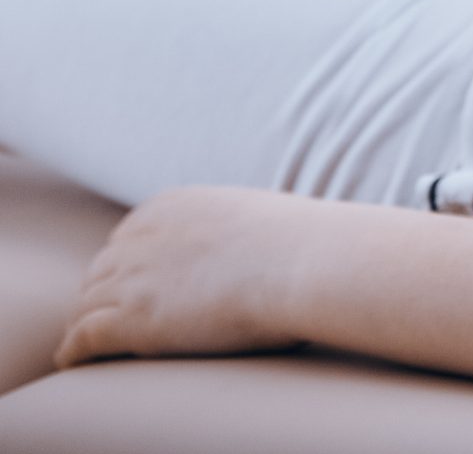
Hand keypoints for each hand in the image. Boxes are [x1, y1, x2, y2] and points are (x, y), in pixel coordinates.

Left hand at [54, 186, 315, 367]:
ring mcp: (130, 279)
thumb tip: (251, 241)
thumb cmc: (300, 243)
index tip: (132, 286)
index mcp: (168, 207)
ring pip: (85, 305)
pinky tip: (73, 362)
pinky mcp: (128, 320)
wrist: (303, 262)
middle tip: (109, 318)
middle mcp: (140, 238)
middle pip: (100, 271)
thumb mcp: (253, 214)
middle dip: (101, 294)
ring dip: (86, 324)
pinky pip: (81, 338)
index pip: (126, 238)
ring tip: (89, 345)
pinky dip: (73, 352)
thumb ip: (229, 225)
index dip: (126, 266)